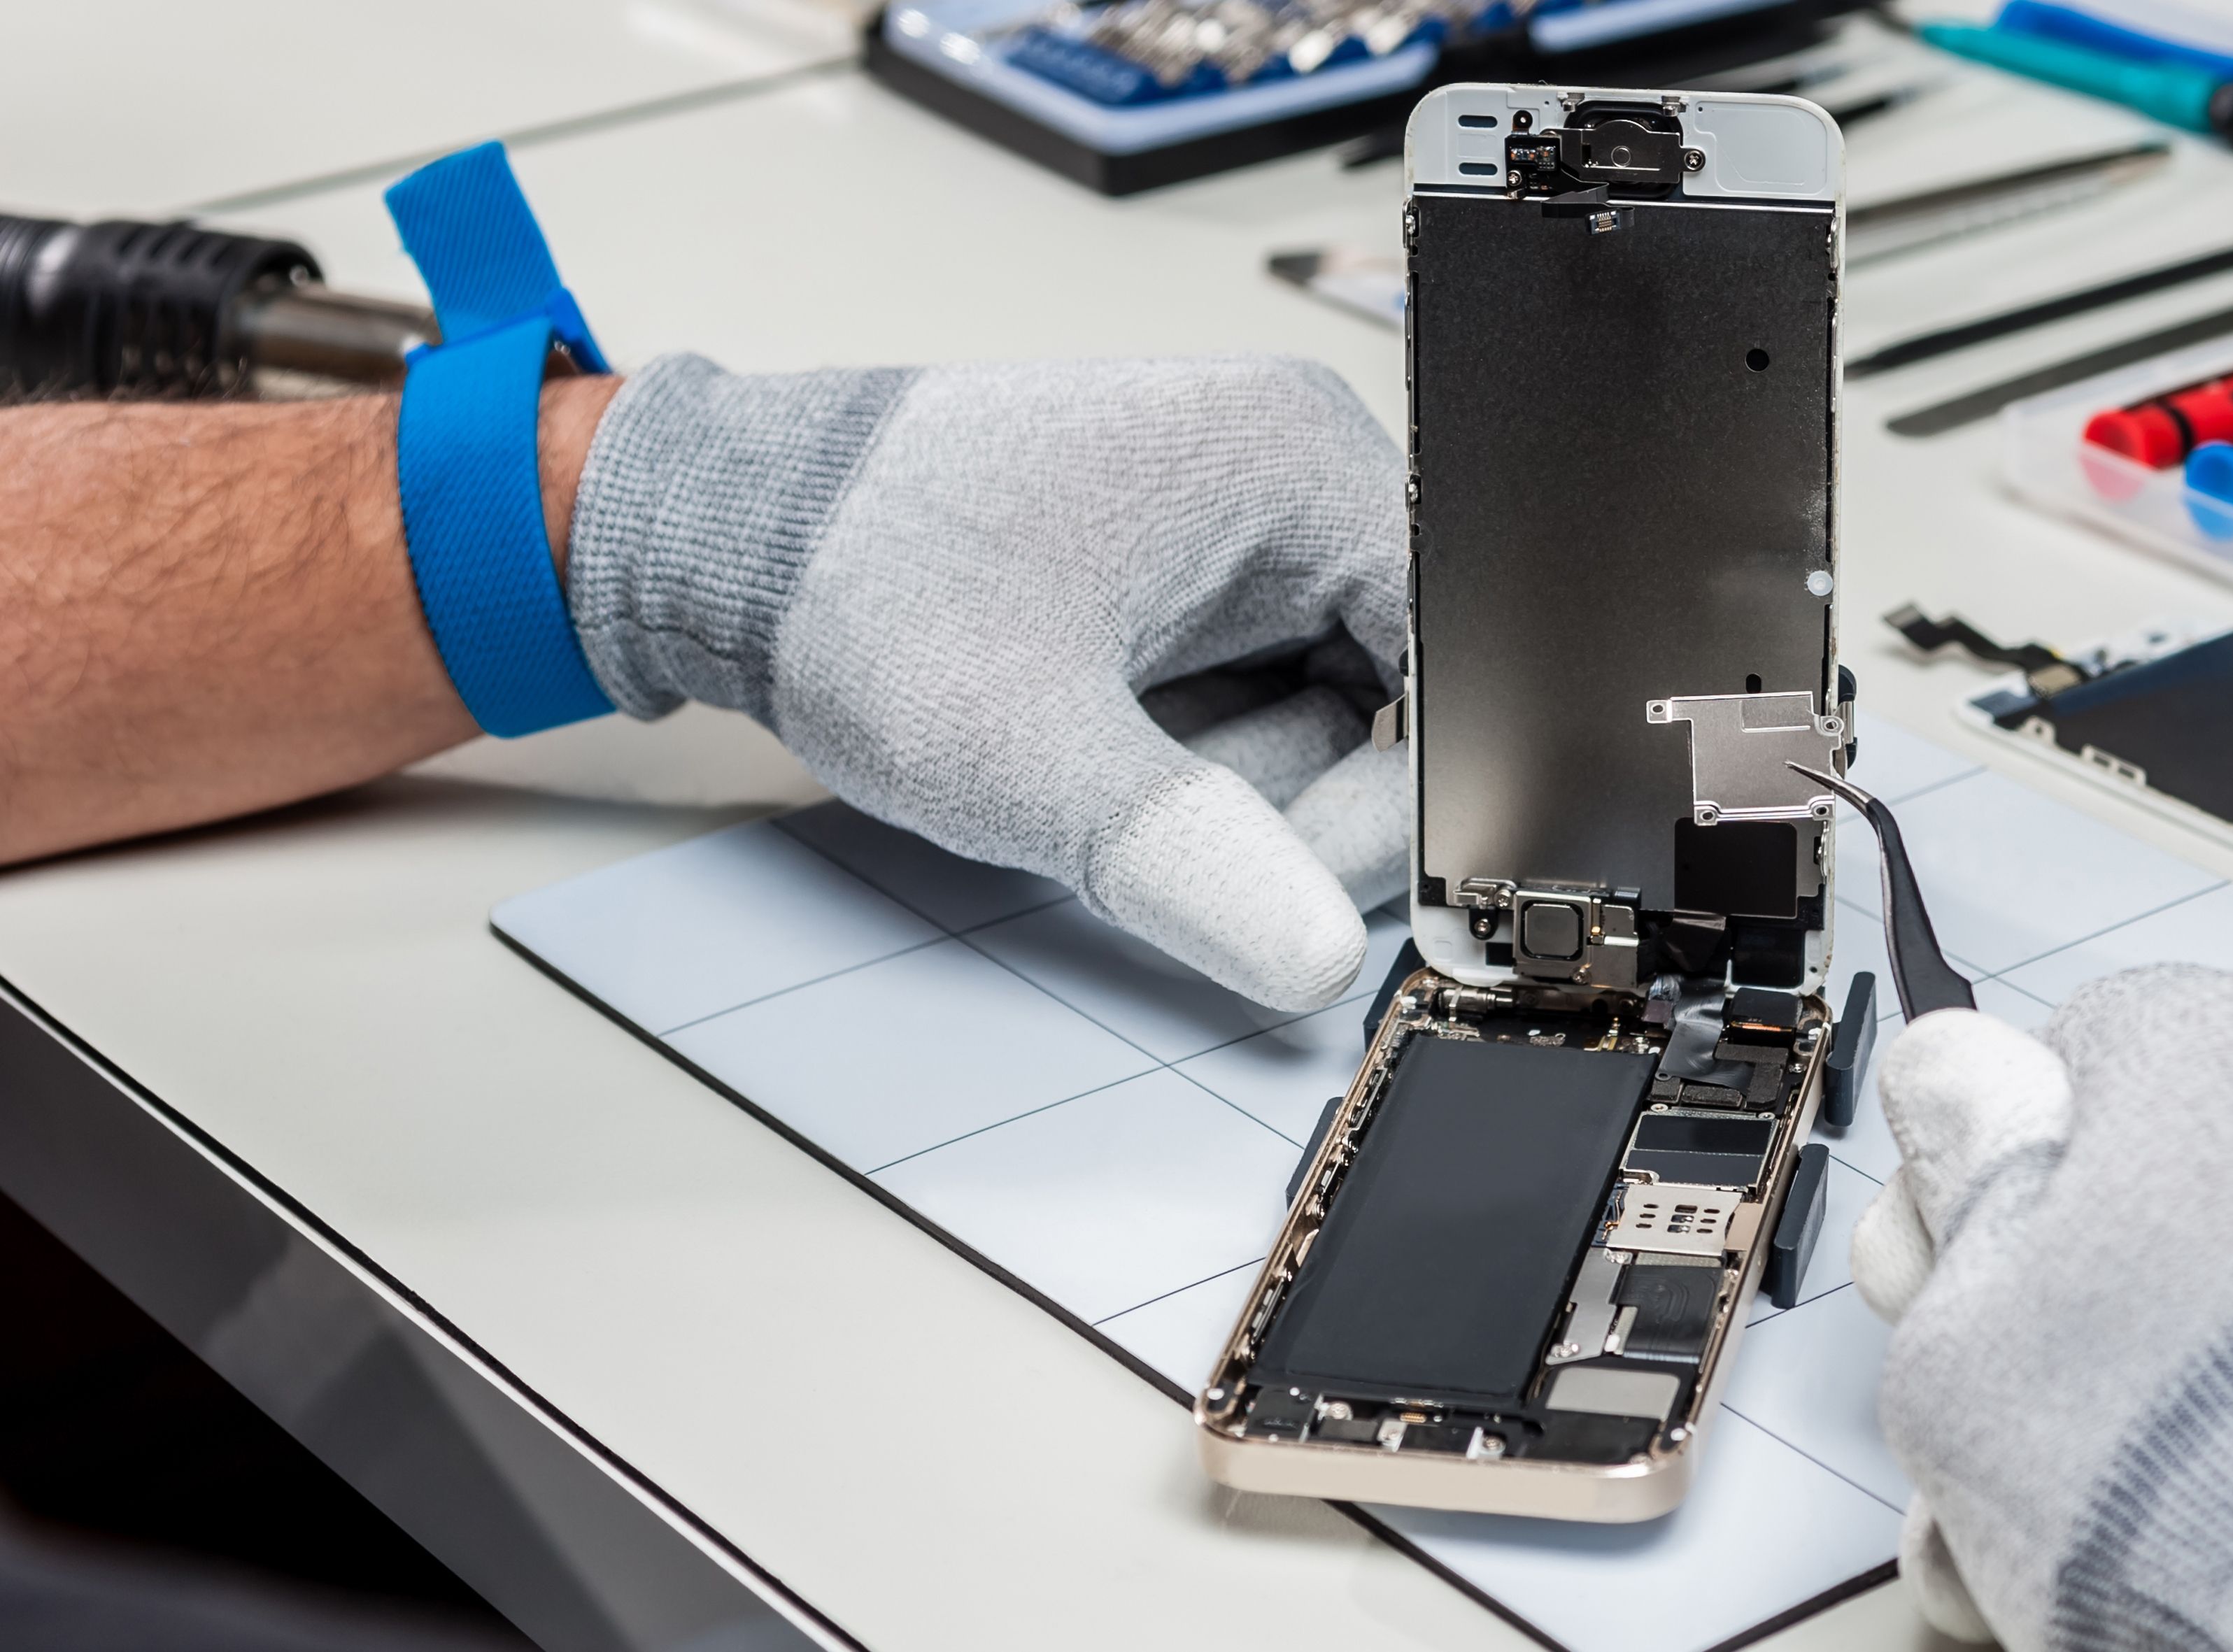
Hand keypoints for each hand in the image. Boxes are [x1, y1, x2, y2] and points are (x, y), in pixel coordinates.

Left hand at [565, 355, 1407, 1009]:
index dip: (1395, 798)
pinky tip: (1098, 742)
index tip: (1297, 883)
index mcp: (1295, 457)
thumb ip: (1184, 858)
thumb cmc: (857, 581)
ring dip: (1227, 787)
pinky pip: (1261, 711)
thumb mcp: (1021, 750)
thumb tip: (1317, 959)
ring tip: (1088, 751)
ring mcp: (1248, 526)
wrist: (729, 536)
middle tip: (1147, 816)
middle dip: (1284, 799)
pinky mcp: (1201, 580)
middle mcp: (1294, 471)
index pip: (1447, 663)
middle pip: (1397, 703)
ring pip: (1328, 725)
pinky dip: (1191, 766)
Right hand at [1848, 966, 2232, 1651]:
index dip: (1996, 1212)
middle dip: (2126, 1310)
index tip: (1981, 1313)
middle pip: (2195, 1182)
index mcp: (2214, 1039)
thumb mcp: (1966, 1341)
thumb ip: (1957, 1185)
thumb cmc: (2226, 1489)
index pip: (2054, 1075)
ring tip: (2210, 1521)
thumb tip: (1961, 1095)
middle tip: (2077, 1449)